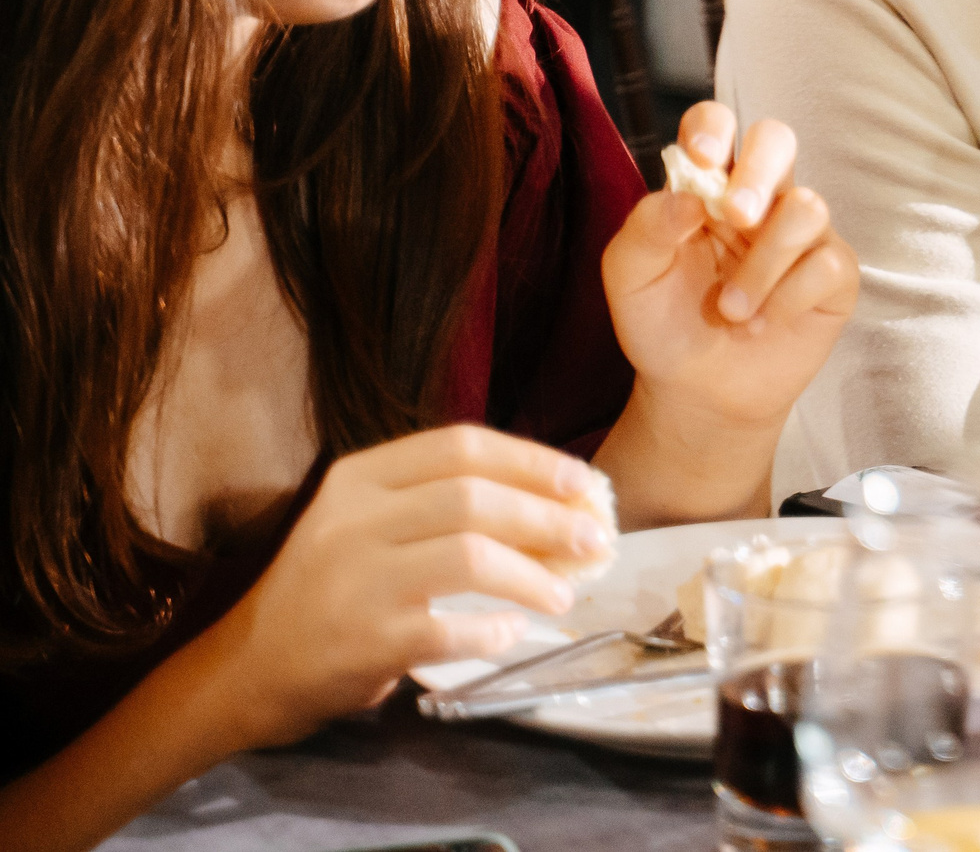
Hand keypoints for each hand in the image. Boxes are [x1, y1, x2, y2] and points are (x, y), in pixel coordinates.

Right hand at [203, 425, 609, 749]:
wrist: (249, 668)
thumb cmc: (332, 589)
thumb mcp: (368, 522)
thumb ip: (441, 502)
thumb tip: (556, 502)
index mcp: (358, 477)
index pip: (461, 445)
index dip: (533, 460)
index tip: (584, 482)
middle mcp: (352, 520)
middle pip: (475, 498)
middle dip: (549, 517)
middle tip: (595, 539)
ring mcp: (355, 580)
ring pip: (471, 556)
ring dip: (533, 576)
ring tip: (565, 594)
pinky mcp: (362, 641)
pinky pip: (450, 627)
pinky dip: (494, 630)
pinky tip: (511, 631)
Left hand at [600, 103, 859, 436]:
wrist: (696, 392)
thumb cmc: (662, 323)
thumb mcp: (630, 278)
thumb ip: (646, 228)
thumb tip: (688, 197)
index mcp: (706, 186)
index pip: (716, 124)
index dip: (713, 128)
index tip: (702, 158)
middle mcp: (758, 198)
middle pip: (777, 139)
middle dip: (759, 172)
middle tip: (736, 217)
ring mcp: (800, 234)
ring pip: (807, 206)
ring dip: (764, 263)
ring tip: (731, 311)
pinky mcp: (832, 275)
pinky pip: (827, 264)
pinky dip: (788, 298)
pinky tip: (760, 325)